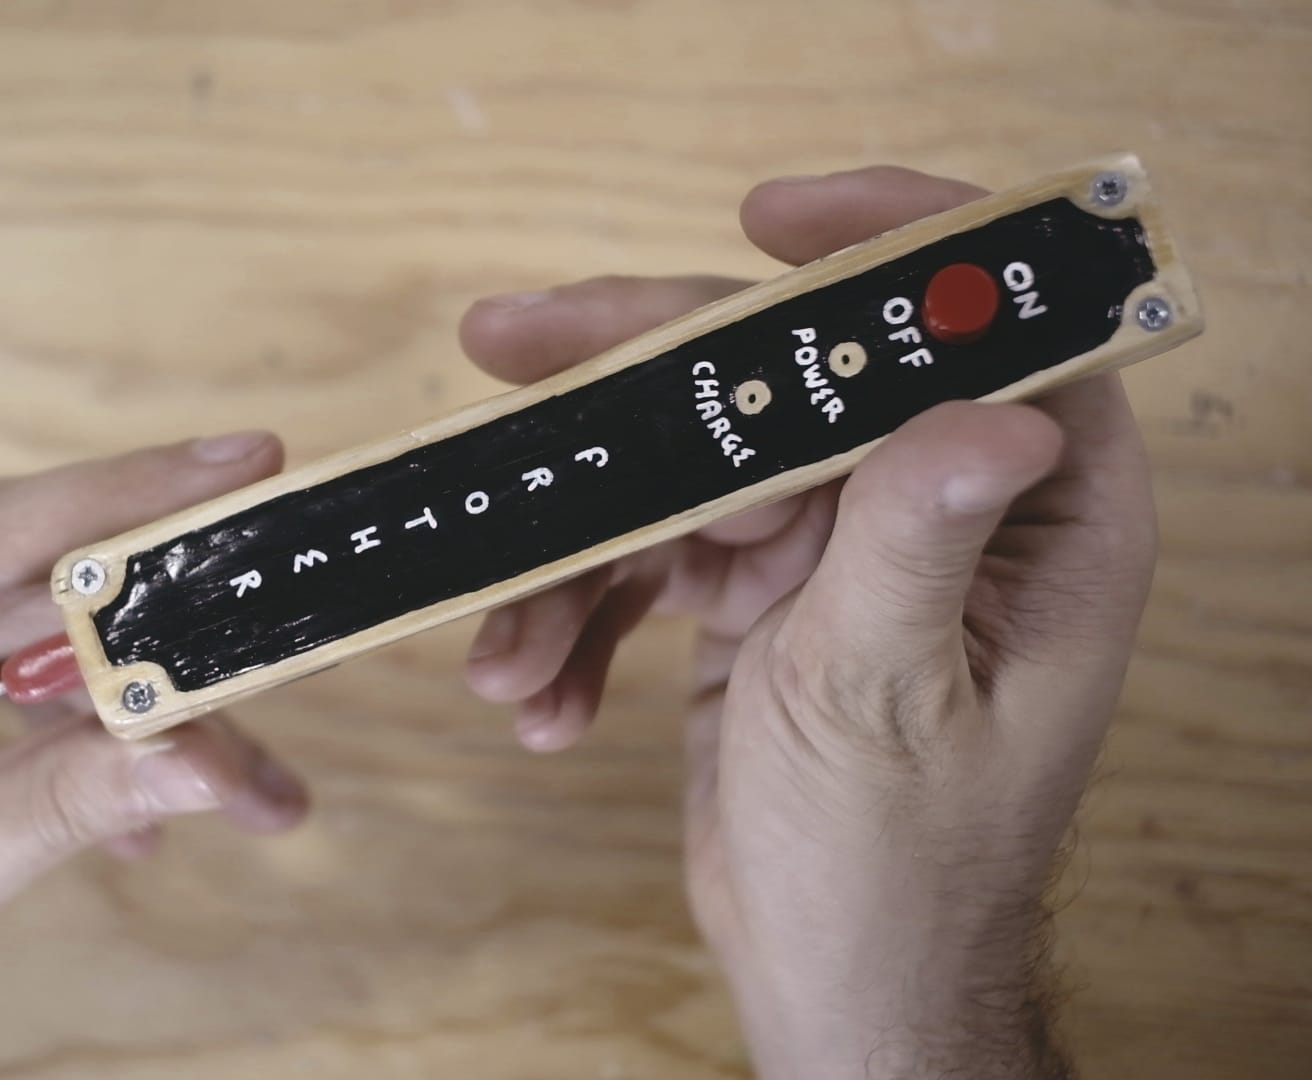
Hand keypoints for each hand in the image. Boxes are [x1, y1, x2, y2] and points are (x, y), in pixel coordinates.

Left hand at [0, 433, 310, 1079]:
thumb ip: (50, 812)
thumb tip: (200, 757)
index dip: (114, 501)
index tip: (240, 462)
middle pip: (19, 574)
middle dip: (158, 634)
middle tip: (284, 657)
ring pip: (30, 609)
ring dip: (133, 686)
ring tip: (235, 770)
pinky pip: (6, 638)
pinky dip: (80, 704)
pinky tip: (136, 775)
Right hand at [459, 168, 1156, 1076]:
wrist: (830, 979)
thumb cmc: (900, 866)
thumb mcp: (893, 693)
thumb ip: (917, 537)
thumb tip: (992, 410)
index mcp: (1028, 518)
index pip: (975, 331)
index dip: (880, 250)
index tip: (760, 217)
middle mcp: (932, 511)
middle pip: (783, 385)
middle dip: (638, 388)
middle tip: (510, 347)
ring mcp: (834, 553)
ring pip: (688, 475)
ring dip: (578, 551)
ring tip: (505, 650)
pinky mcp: (755, 601)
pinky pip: (649, 562)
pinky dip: (582, 617)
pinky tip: (539, 696)